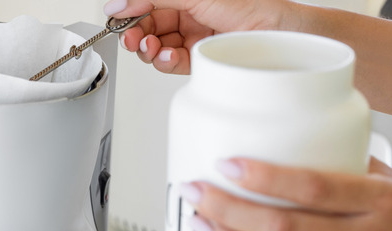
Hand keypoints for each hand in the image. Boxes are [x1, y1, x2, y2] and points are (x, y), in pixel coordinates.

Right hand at [103, 0, 295, 73]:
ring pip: (156, 46)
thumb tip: (120, 2)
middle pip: (148, 26)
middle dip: (135, 32)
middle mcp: (189, 16)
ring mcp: (192, 38)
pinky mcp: (198, 60)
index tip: (115, 15)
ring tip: (149, 46)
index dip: (129, 9)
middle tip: (129, 36)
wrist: (276, 35)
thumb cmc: (249, 7)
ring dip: (148, 48)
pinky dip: (163, 61)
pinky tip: (165, 55)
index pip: (148, 4)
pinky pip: (171, 63)